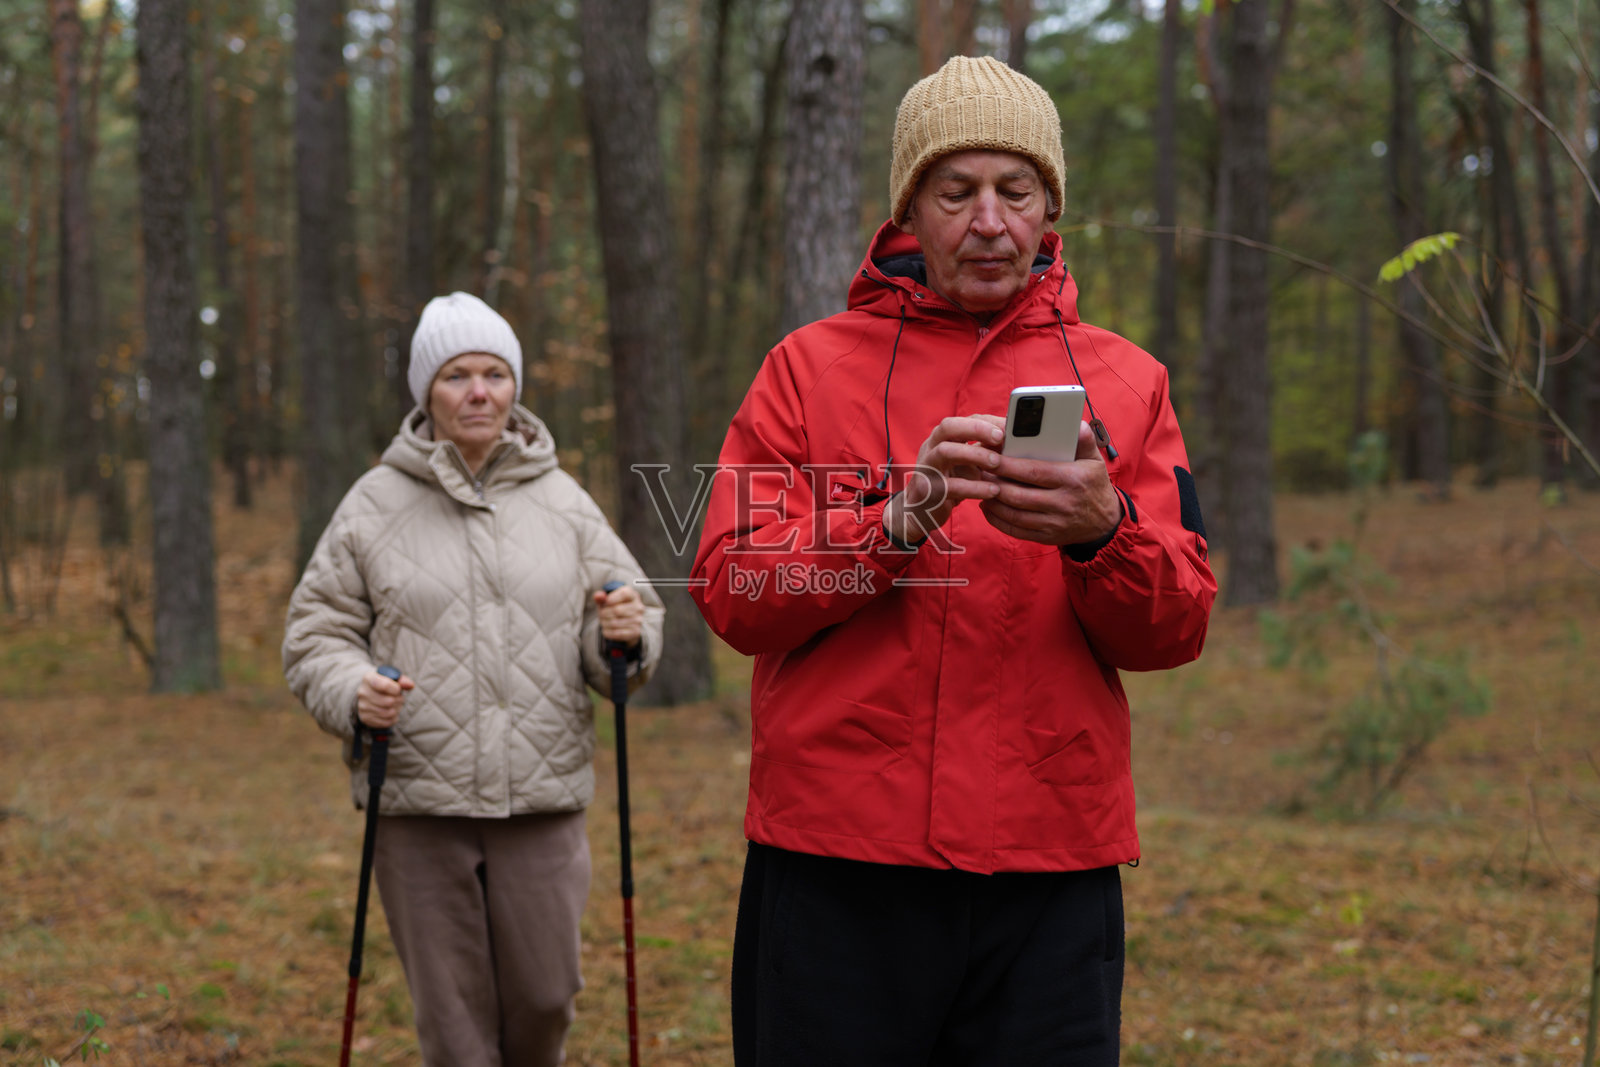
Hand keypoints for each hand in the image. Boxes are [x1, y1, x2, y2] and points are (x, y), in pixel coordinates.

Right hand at [355, 669, 413, 728]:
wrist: (369, 694)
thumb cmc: (384, 684)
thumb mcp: (392, 678)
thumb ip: (402, 681)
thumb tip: (410, 685)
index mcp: (368, 678)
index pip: (384, 685)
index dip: (395, 689)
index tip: (398, 689)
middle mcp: (363, 692)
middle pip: (388, 701)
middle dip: (398, 700)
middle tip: (399, 697)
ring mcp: (362, 706)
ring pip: (388, 713)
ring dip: (397, 709)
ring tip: (396, 704)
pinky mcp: (365, 718)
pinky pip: (386, 722)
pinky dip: (393, 718)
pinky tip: (392, 712)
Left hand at [594, 583, 643, 645]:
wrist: (627, 621)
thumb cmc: (615, 606)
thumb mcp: (609, 599)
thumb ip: (602, 597)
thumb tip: (597, 596)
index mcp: (633, 595)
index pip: (624, 594)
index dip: (612, 598)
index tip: (605, 602)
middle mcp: (638, 607)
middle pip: (617, 610)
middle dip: (604, 612)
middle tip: (601, 613)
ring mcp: (638, 620)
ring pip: (615, 623)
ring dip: (604, 623)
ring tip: (603, 621)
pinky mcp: (635, 632)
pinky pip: (617, 633)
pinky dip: (608, 632)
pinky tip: (605, 629)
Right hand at [882, 414, 1006, 543]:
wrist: (920, 511)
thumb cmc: (950, 482)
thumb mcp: (966, 463)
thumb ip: (983, 450)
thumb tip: (1015, 442)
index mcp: (941, 438)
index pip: (961, 420)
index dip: (985, 421)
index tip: (1008, 427)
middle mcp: (931, 448)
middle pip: (948, 427)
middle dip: (975, 428)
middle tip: (1000, 438)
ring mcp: (927, 468)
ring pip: (945, 452)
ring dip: (974, 455)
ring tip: (997, 463)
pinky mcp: (928, 491)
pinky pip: (951, 485)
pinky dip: (975, 487)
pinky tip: (993, 491)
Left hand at [980, 420, 1122, 545]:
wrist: (1105, 523)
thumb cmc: (1094, 485)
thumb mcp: (1095, 461)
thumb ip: (1085, 440)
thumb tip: (1076, 424)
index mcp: (1072, 480)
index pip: (1033, 472)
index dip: (1008, 466)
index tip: (990, 457)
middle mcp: (1062, 503)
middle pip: (1019, 495)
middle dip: (994, 483)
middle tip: (978, 471)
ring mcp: (1053, 523)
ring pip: (1014, 514)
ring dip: (992, 502)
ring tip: (979, 487)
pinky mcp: (1046, 537)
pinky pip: (1016, 530)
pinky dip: (997, 520)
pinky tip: (987, 507)